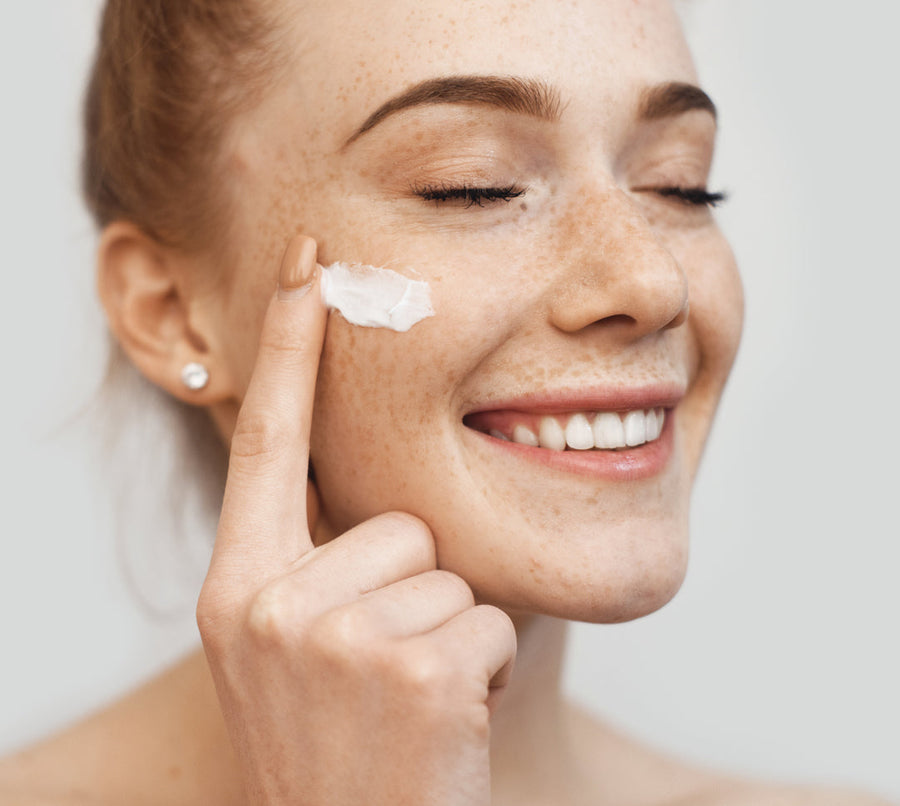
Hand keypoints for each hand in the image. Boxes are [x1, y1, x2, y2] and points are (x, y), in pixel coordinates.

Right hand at [196, 235, 516, 805]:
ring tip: (408, 706)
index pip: (266, 440)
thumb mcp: (298, 654)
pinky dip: (483, 668)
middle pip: (395, 521)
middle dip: (412, 592)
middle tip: (385, 678)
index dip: (288, 346)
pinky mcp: (411, 665)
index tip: (309, 260)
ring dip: (446, 636)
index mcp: (238, 587)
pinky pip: (487, 619)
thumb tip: (377, 491)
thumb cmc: (341, 752)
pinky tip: (442, 724)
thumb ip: (319, 563)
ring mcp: (335, 635)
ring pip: (446, 572)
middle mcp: (269, 601)